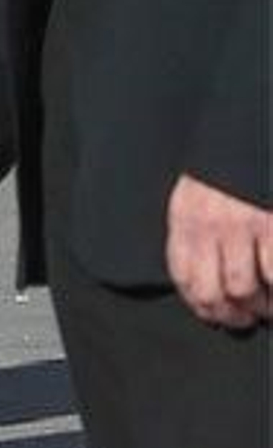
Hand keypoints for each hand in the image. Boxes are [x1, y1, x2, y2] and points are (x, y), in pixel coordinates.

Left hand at [166, 174, 272, 328]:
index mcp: (185, 217)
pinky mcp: (271, 226)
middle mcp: (208, 223)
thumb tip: (203, 286)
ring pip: (243, 289)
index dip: (201, 306)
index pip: (183, 278)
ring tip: (268, 305)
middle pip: (210, 293)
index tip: (218, 313)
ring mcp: (242, 224)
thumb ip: (194, 233)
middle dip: (230, 315)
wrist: (249, 131)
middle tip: (246, 317)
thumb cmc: (224, 171)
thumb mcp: (196, 195)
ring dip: (259, 306)